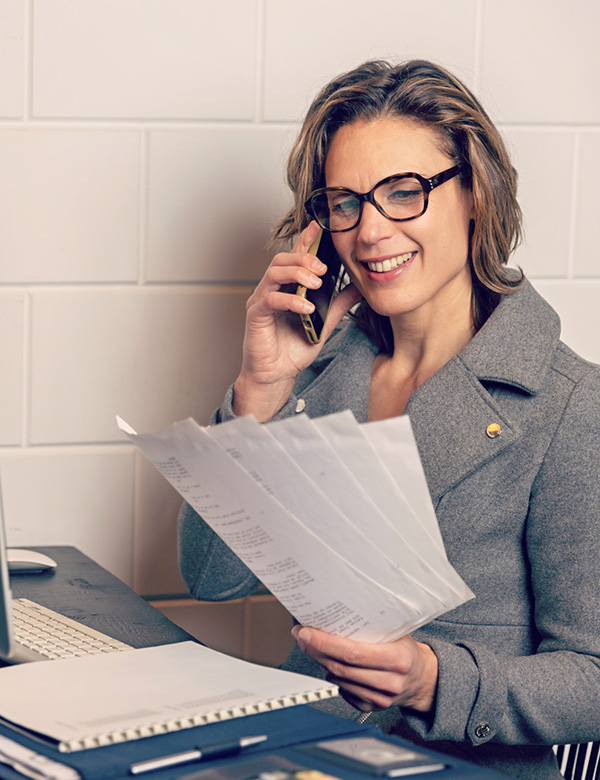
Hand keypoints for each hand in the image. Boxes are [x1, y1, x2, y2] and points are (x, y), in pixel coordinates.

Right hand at [233, 221, 361, 420]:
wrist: (277, 375)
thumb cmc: (294, 349)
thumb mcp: (324, 323)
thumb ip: (339, 303)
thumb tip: (360, 286)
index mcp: (287, 287)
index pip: (296, 257)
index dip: (306, 240)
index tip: (320, 227)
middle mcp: (272, 290)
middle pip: (283, 259)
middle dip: (304, 258)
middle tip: (324, 267)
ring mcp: (261, 301)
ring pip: (274, 273)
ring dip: (297, 274)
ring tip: (316, 284)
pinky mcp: (255, 316)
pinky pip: (270, 300)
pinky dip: (290, 300)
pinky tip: (306, 307)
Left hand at [291, 625, 438, 713]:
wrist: (423, 679)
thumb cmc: (406, 650)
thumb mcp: (397, 631)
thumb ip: (374, 623)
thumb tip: (338, 607)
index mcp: (397, 658)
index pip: (353, 652)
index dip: (325, 643)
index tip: (306, 632)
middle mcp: (389, 681)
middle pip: (341, 667)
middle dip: (315, 650)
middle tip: (301, 635)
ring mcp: (380, 698)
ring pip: (339, 680)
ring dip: (321, 662)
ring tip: (313, 645)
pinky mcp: (371, 708)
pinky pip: (343, 691)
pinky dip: (333, 676)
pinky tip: (330, 663)